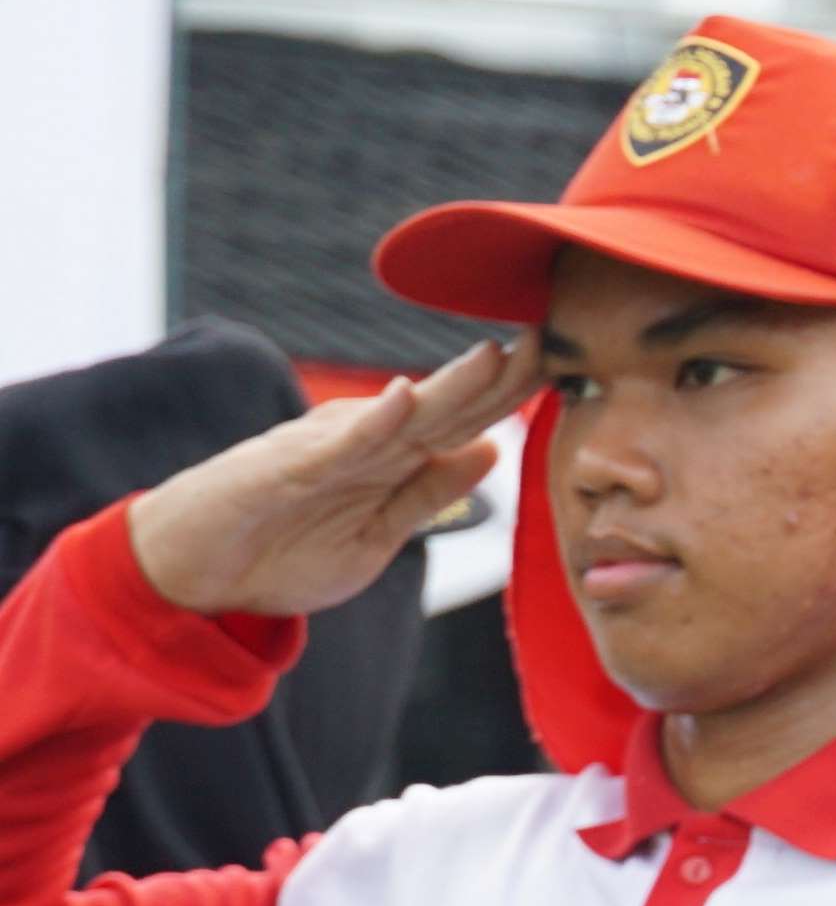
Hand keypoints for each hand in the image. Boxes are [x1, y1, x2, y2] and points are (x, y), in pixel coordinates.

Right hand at [125, 337, 537, 617]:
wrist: (194, 569)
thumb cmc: (284, 549)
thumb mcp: (380, 534)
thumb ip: (430, 491)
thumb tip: (493, 450)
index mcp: (391, 459)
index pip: (465, 422)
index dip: (515, 395)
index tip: (571, 366)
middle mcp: (365, 442)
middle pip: (445, 407)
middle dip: (500, 376)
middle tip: (555, 336)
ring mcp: (326, 450)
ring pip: (401, 415)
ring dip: (448, 384)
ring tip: (497, 352)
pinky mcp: (286, 467)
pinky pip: (337, 444)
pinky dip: (372, 421)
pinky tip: (405, 396)